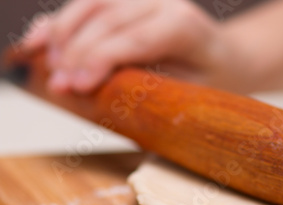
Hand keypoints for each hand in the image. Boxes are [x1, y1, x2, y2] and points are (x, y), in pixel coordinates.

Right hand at [21, 0, 248, 93]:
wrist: (225, 59)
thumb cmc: (209, 81)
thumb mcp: (191, 95)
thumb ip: (152, 92)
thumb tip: (101, 99)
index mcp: (183, 26)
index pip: (135, 38)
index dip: (100, 60)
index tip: (77, 87)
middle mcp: (162, 2)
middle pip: (108, 20)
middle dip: (78, 54)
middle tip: (59, 87)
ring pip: (92, 5)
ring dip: (63, 35)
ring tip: (49, 67)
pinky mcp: (127, 1)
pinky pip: (89, 6)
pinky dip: (62, 22)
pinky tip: (41, 41)